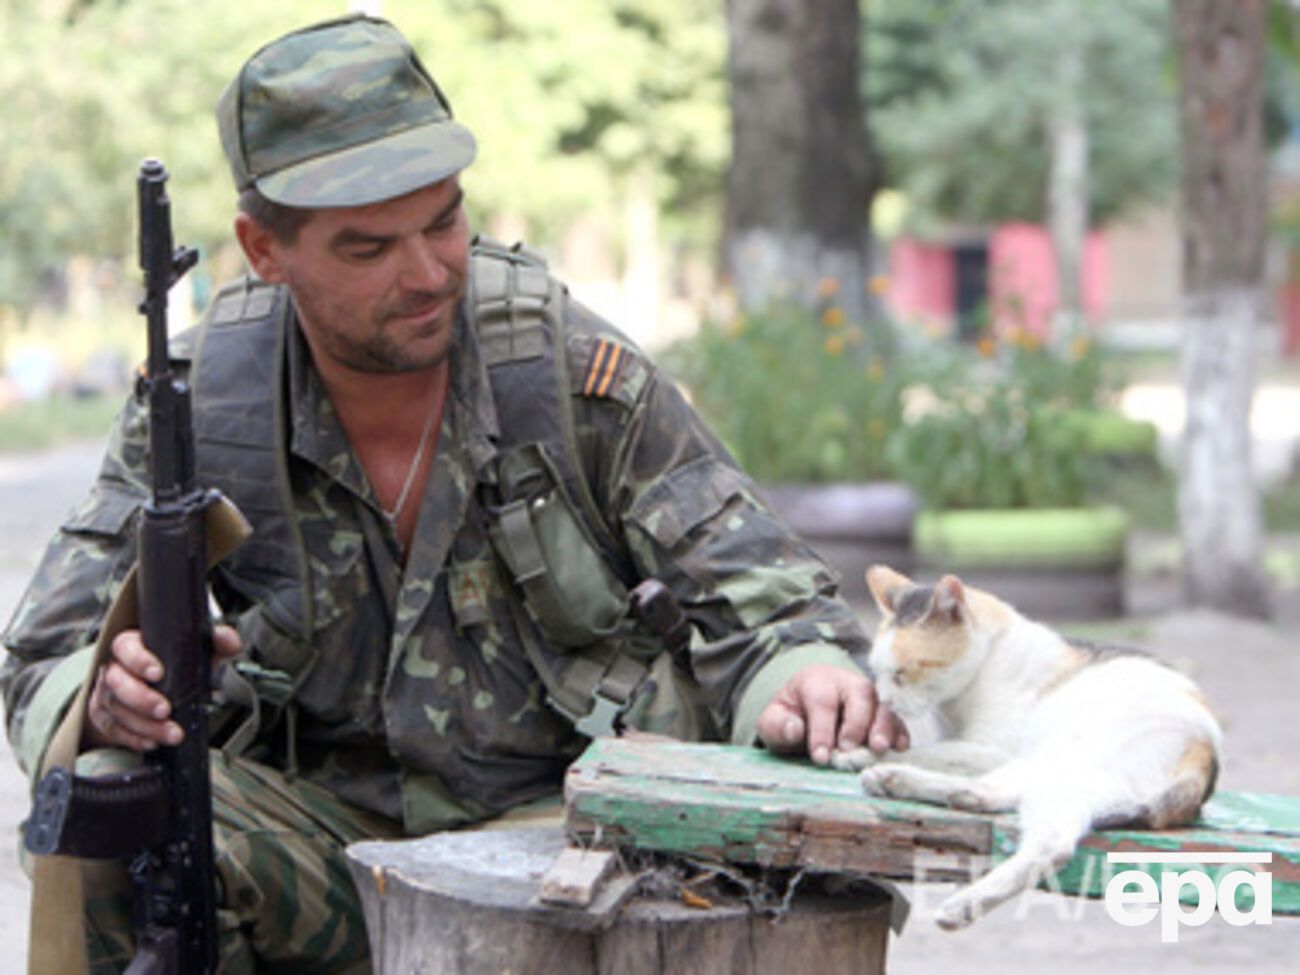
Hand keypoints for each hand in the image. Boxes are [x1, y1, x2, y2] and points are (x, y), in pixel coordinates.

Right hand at [83, 624, 241, 751]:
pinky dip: (132, 738)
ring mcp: (105, 693)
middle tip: (165, 710)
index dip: (139, 660)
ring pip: (115, 709)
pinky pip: (111, 729)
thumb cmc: (177, 663)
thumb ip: (217, 641)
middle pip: (115, 681)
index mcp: (132, 645)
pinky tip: (151, 742)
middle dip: (141, 698)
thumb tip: (228, 639)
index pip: (126, 646)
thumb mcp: (199, 650)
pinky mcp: (103, 715)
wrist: (159, 685)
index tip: (158, 673)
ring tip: (170, 733)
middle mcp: (114, 667)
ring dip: (143, 725)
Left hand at [756, 664, 908, 765]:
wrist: (807, 710)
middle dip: (856, 724)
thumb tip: (794, 729)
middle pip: (859, 694)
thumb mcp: (773, 721)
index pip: (822, 701)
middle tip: (849, 751)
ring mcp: (869, 695)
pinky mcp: (883, 711)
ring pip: (882, 703)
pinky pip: (897, 717)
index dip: (822, 729)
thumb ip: (777, 726)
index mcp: (816, 681)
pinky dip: (900, 732)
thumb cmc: (791, 716)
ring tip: (878, 749)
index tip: (821, 757)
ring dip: (883, 727)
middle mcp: (846, 682)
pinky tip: (899, 748)